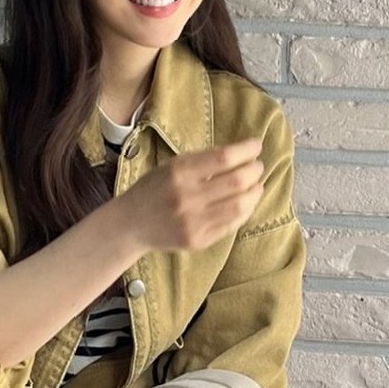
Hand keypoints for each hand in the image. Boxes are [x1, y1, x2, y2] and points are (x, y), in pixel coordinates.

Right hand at [118, 137, 264, 253]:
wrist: (131, 224)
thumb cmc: (153, 189)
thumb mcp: (172, 167)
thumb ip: (203, 162)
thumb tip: (241, 155)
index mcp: (179, 172)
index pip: (223, 158)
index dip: (246, 151)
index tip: (256, 146)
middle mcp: (187, 197)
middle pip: (237, 182)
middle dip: (254, 171)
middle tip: (258, 167)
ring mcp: (193, 222)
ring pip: (240, 206)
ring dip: (254, 192)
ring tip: (256, 185)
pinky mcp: (199, 240)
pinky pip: (232, 224)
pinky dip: (245, 211)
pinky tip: (246, 203)